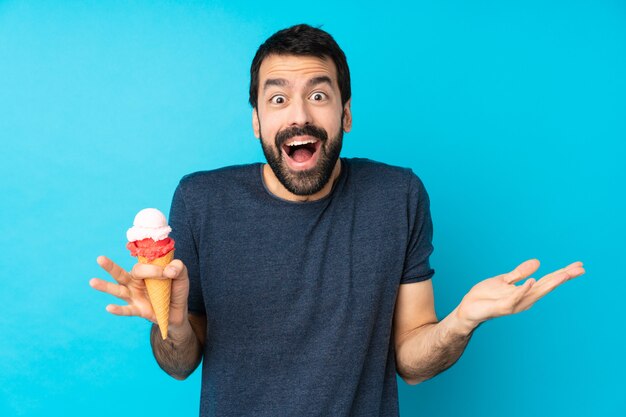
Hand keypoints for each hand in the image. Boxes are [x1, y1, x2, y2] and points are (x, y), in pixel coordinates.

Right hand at [89, 256, 189, 327]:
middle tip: (99, 259)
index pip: (142, 267)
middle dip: (110, 266)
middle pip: (120, 274)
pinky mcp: (139, 310)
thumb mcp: (181, 276)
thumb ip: (178, 268)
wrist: (179, 311)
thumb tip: (169, 270)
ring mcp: (135, 297)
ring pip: (118, 291)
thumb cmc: (176, 290)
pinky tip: (108, 308)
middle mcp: (135, 283)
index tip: (167, 273)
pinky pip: (127, 310)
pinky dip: (118, 310)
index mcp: (144, 272)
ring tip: (92, 281)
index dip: (153, 269)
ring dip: (105, 286)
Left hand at [456, 259, 584, 329]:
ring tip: (565, 273)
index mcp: (525, 292)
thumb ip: (520, 273)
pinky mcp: (503, 306)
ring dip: (550, 283)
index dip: (563, 273)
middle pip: (547, 286)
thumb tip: (538, 262)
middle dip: (563, 277)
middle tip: (581, 268)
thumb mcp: (504, 280)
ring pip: (536, 292)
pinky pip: (515, 297)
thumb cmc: (485, 296)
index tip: (579, 265)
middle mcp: (524, 299)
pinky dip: (524, 289)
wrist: (468, 309)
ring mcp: (515, 304)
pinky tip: (532, 281)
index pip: (547, 281)